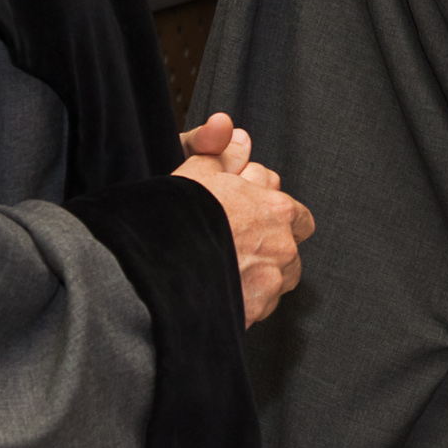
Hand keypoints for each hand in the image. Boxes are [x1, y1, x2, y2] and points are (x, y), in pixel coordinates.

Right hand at [174, 112, 314, 326]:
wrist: (153, 271)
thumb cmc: (175, 219)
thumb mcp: (196, 173)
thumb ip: (222, 153)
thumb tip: (238, 135)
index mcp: (277, 210)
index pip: (294, 211)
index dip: (267, 212)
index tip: (244, 217)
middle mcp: (283, 247)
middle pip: (289, 247)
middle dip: (270, 246)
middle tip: (235, 244)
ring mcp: (272, 283)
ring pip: (278, 278)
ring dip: (262, 275)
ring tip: (225, 269)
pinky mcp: (255, 312)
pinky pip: (261, 306)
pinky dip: (246, 300)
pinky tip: (219, 291)